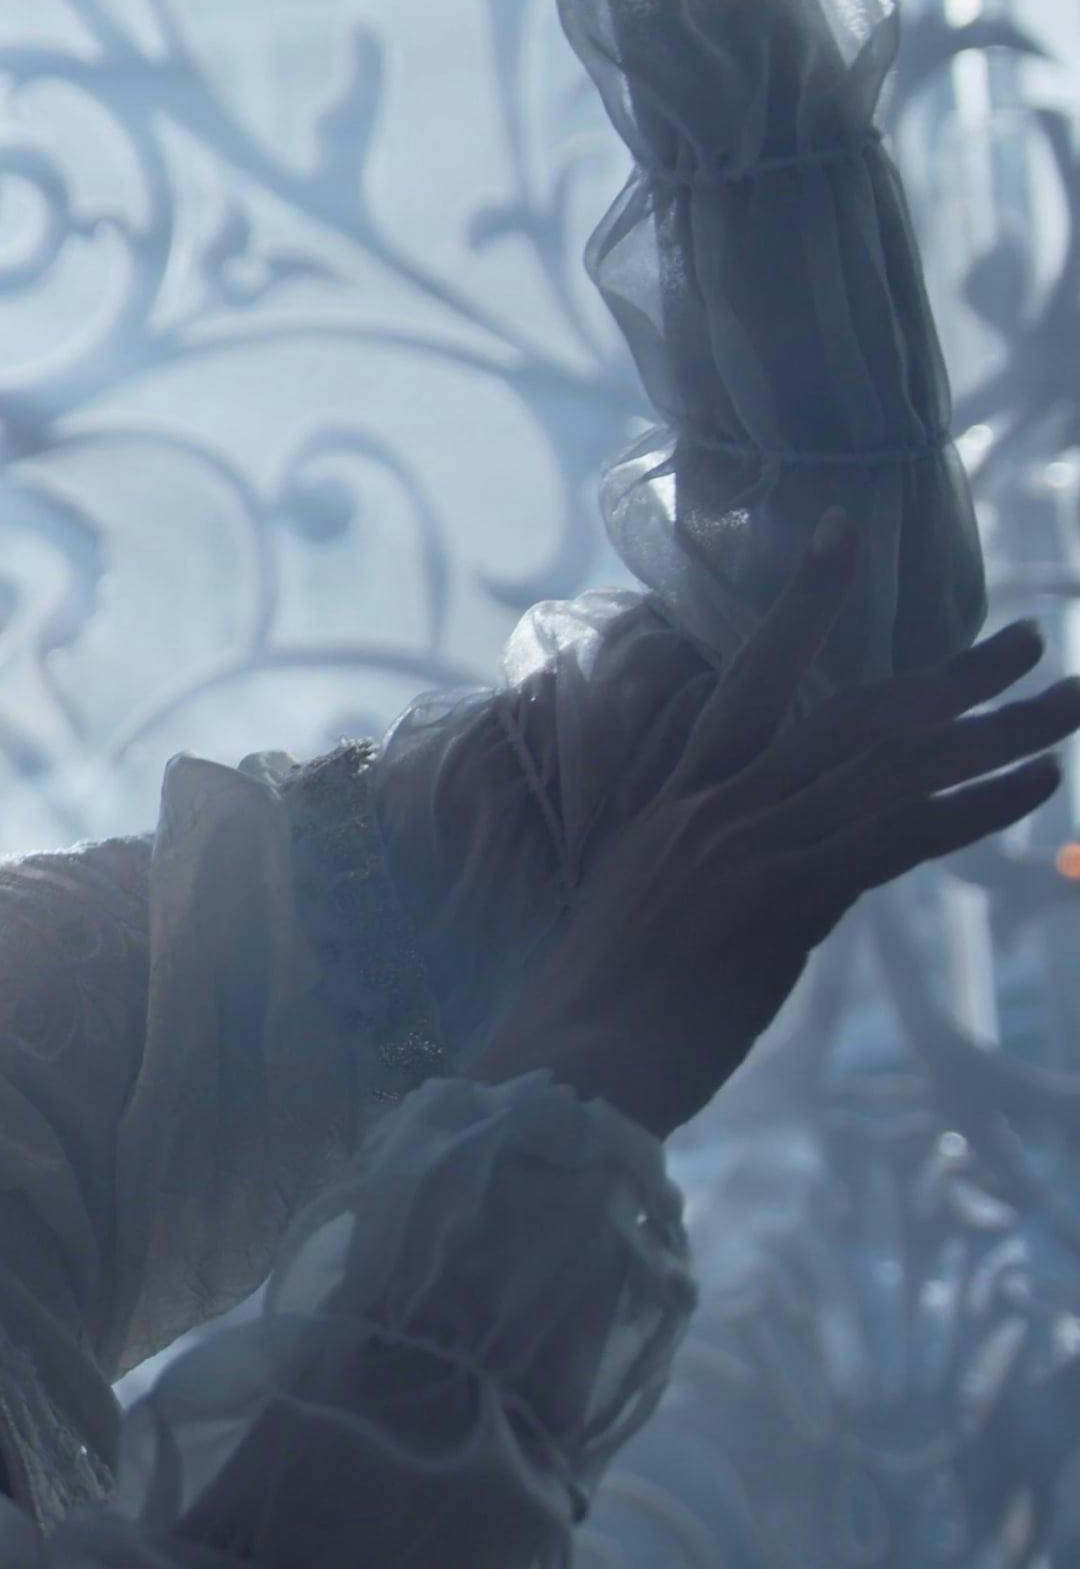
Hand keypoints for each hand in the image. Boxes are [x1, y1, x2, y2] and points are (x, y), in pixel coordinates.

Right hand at [464, 514, 1079, 1136]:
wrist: (565, 1058)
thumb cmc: (594, 1006)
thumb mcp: (642, 910)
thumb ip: (711, 870)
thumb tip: (791, 876)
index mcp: (675, 803)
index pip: (749, 685)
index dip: (800, 611)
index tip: (841, 537)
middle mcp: (714, 807)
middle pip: (848, 718)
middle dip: (946, 676)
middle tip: (1027, 636)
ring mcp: (748, 847)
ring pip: (889, 769)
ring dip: (991, 731)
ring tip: (1068, 700)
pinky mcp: (783, 898)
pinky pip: (896, 838)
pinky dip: (970, 805)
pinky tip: (1034, 783)